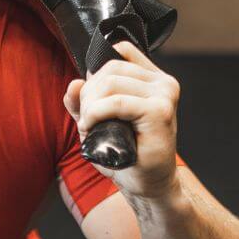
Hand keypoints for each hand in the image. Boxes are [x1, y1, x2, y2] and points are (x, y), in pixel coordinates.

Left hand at [63, 40, 180, 200]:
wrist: (149, 186)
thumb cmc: (128, 156)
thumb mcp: (100, 123)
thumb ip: (85, 102)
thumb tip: (74, 84)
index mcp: (155, 79)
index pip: (119, 52)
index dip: (96, 74)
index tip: (93, 102)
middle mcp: (164, 83)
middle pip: (110, 68)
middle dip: (88, 95)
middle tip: (87, 122)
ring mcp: (164, 95)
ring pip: (110, 82)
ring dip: (90, 107)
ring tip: (91, 129)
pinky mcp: (159, 111)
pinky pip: (115, 101)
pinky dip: (96, 114)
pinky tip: (92, 130)